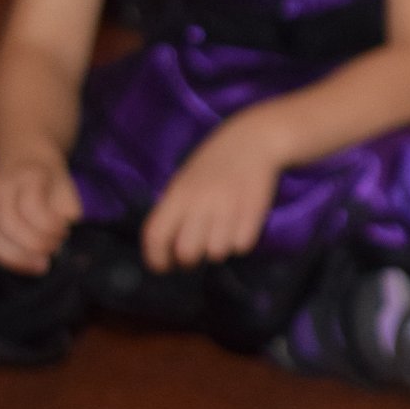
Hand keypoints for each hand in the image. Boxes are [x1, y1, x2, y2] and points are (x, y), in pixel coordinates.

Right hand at [0, 158, 83, 280]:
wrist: (29, 161)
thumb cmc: (52, 184)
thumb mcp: (68, 194)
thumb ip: (64, 218)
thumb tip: (59, 250)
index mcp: (28, 178)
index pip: (32, 208)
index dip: (51, 227)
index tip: (65, 231)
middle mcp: (0, 190)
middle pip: (8, 226)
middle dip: (35, 246)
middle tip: (53, 252)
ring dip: (16, 257)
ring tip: (39, 263)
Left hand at [139, 117, 283, 270]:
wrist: (253, 141)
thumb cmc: (214, 164)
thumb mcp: (184, 181)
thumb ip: (175, 211)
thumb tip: (168, 248)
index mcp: (178, 194)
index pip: (156, 236)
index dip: (156, 259)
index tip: (164, 267)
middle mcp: (200, 202)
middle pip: (187, 252)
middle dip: (190, 261)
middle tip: (196, 254)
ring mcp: (228, 208)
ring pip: (216, 253)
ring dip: (218, 249)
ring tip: (222, 232)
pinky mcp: (253, 212)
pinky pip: (242, 246)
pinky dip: (240, 242)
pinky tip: (240, 225)